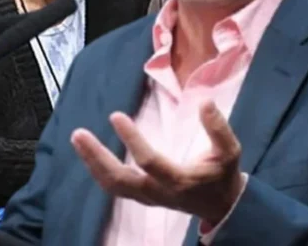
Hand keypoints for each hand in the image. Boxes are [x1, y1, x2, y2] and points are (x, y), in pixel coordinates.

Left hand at [71, 101, 243, 225]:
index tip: (115, 115)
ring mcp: (147, 197)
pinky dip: (98, 171)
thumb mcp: (229, 151)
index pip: (149, 162)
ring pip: (113, 185)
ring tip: (78, 139)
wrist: (220, 206)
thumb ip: (218, 128)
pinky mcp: (141, 197)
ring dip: (92, 163)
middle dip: (97, 157)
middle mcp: (158, 192)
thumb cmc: (222, 174)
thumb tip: (206, 102)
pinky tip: (87, 153)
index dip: (131, 139)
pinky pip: (114, 187)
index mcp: (179, 180)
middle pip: (120, 179)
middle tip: (78, 134)